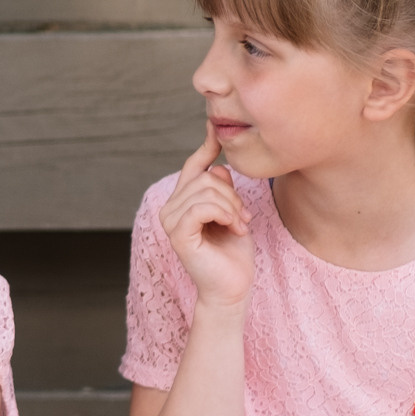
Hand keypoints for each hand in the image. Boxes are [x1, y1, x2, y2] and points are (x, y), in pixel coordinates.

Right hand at [160, 123, 254, 306]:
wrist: (232, 288)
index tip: (215, 127)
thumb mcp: (233, 214)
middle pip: (204, 177)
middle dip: (232, 194)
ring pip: (205, 190)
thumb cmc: (233, 254)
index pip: (193, 166)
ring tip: (240, 226)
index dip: (206, 147)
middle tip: (244, 218)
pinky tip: (233, 228)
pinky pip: (201, 207)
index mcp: (182, 202)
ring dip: (231, 206)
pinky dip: (224, 214)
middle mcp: (171, 208)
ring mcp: (171, 221)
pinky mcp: (178, 234)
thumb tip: (217, 166)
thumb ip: (222, 191)